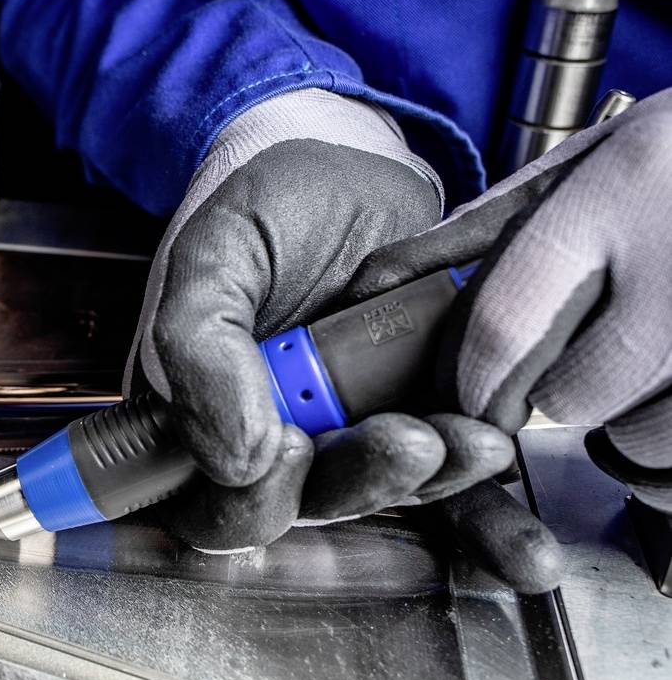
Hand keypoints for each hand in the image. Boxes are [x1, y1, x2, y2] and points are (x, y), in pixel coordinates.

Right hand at [134, 89, 520, 568]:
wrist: (353, 167)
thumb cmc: (268, 209)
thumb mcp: (214, 253)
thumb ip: (199, 346)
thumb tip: (237, 457)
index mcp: (191, 418)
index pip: (203, 505)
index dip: (243, 501)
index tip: (284, 446)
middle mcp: (261, 444)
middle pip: (299, 512)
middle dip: (353, 486)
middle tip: (402, 438)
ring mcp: (340, 440)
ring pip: (375, 500)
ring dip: (425, 483)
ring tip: (466, 436)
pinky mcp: (412, 427)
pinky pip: (441, 484)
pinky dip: (474, 489)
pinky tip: (488, 451)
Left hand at [347, 87, 671, 546]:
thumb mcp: (594, 158)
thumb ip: (489, 225)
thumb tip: (377, 288)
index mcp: (621, 190)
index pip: (503, 323)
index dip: (469, 383)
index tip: (466, 399)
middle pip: (571, 396)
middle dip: (551, 402)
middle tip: (569, 376)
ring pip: (645, 443)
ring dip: (627, 435)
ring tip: (644, 376)